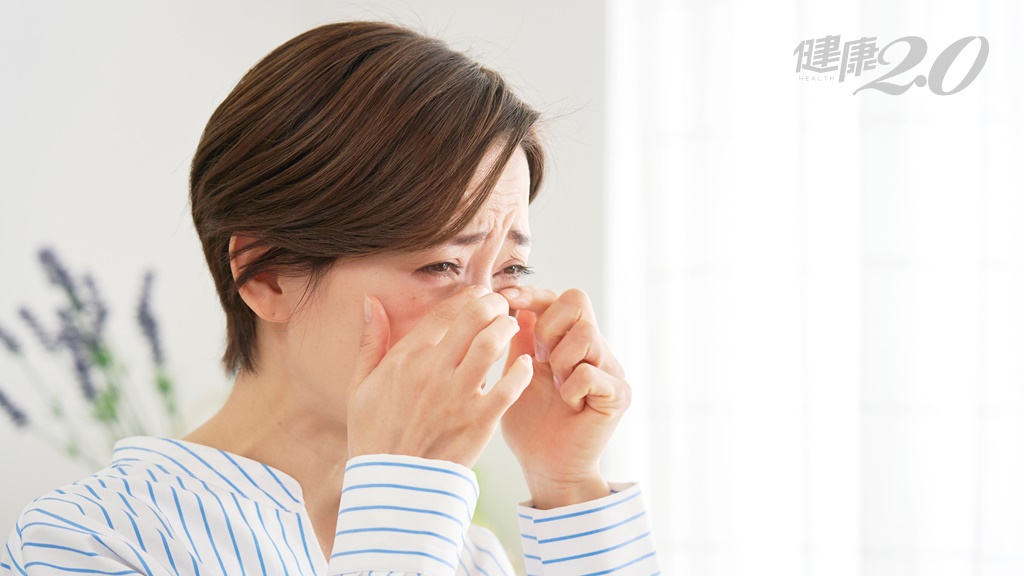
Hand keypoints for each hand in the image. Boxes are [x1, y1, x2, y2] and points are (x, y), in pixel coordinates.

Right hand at [347, 285, 533, 467]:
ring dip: (507, 327)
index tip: (478, 294)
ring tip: (511, 326)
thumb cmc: (374, 434)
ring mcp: (459, 396)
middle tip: (501, 304)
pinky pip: (510, 386)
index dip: (468, 296)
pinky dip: (520, 370)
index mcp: (407, 359)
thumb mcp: (359, 385)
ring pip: (493, 344)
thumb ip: (370, 341)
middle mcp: (434, 371)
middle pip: (474, 318)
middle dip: (493, 304)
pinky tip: (522, 363)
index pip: (446, 311)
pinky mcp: (480, 421)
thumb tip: (371, 301)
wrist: (392, 486)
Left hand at [498, 286, 630, 508]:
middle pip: (578, 300)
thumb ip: (519, 340)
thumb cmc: (529, 423)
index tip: (505, 299)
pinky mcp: (618, 395)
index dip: (532, 293)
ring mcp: (610, 370)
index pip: (559, 298)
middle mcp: (594, 349)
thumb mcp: (516, 374)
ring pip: (585, 335)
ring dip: (560, 360)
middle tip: (539, 358)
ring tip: (556, 386)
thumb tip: (513, 302)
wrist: (544, 467)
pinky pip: (591, 373)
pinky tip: (568, 405)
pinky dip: (571, 388)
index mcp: (569, 341)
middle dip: (549, 324)